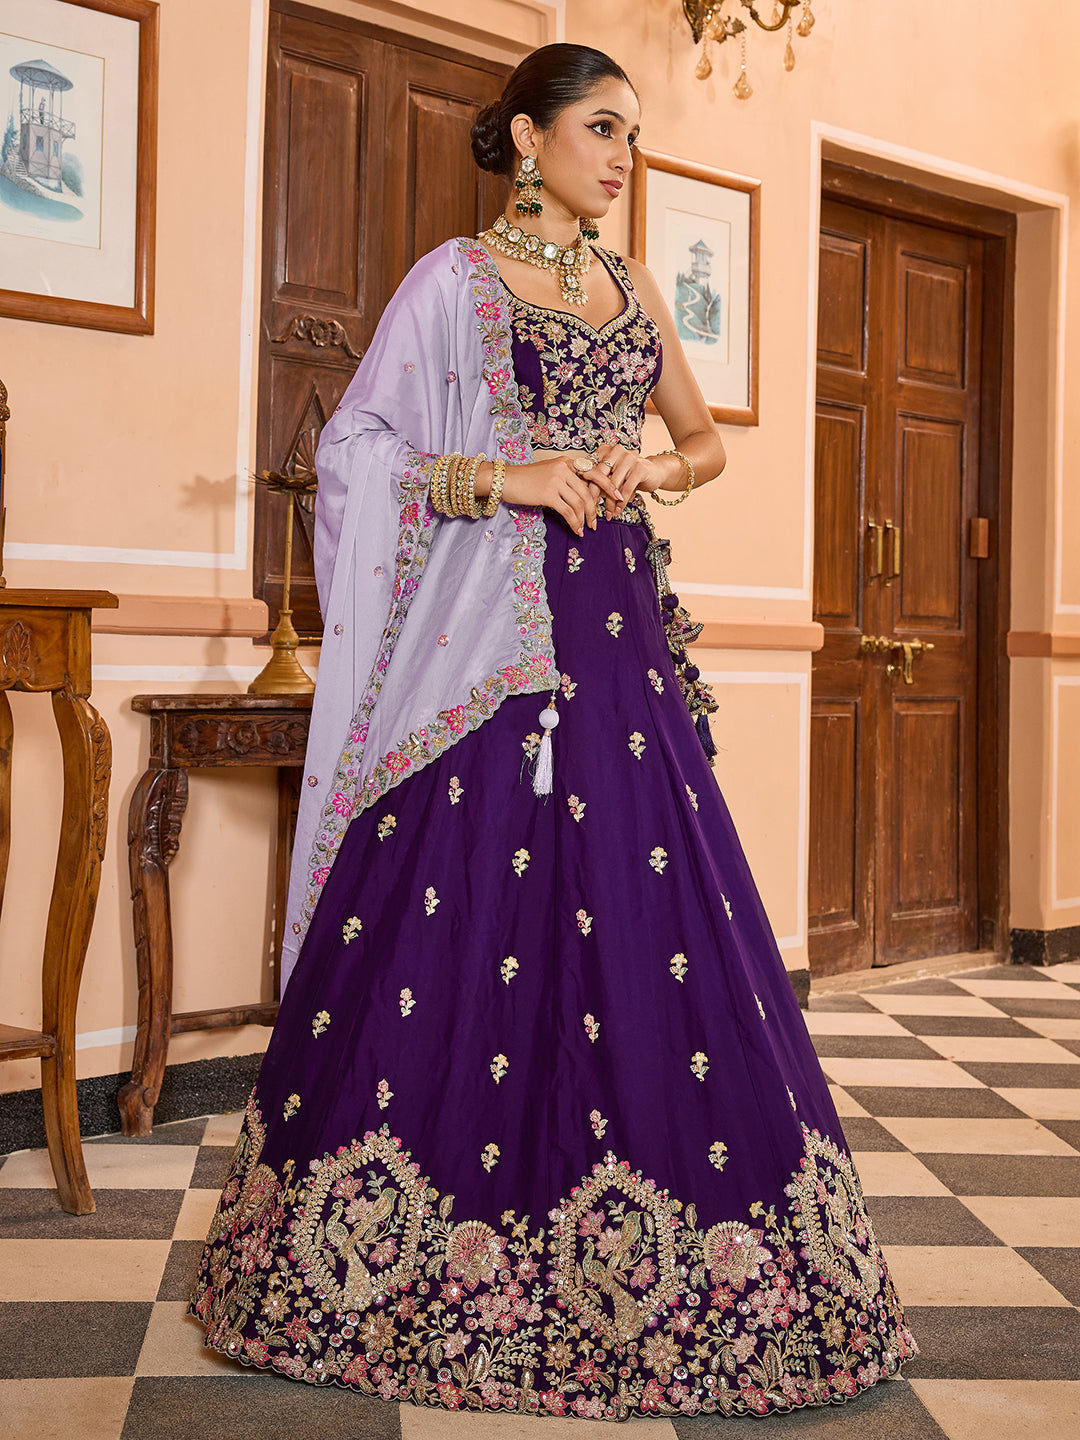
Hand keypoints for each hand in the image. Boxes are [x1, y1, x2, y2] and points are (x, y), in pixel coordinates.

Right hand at [500, 450, 622, 536]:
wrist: (505, 479)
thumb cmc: (525, 479)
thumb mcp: (548, 473)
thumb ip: (565, 480)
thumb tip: (580, 497)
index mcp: (566, 462)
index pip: (593, 473)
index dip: (608, 486)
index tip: (618, 497)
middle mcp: (564, 468)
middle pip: (587, 492)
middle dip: (594, 510)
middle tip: (596, 523)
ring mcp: (556, 480)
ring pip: (579, 503)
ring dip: (584, 519)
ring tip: (585, 529)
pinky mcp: (548, 493)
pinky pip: (567, 511)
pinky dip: (573, 522)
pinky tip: (575, 529)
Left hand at [589, 445, 672, 517]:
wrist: (654, 472)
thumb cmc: (629, 475)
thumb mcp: (612, 474)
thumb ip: (599, 480)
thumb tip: (585, 496)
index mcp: (606, 450)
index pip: (591, 468)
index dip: (586, 486)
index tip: (584, 501)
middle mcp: (616, 451)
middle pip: (599, 475)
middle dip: (594, 495)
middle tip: (591, 510)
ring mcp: (628, 458)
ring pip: (613, 484)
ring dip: (609, 503)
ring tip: (608, 514)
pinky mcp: (639, 468)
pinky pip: (626, 489)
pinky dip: (621, 503)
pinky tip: (618, 511)